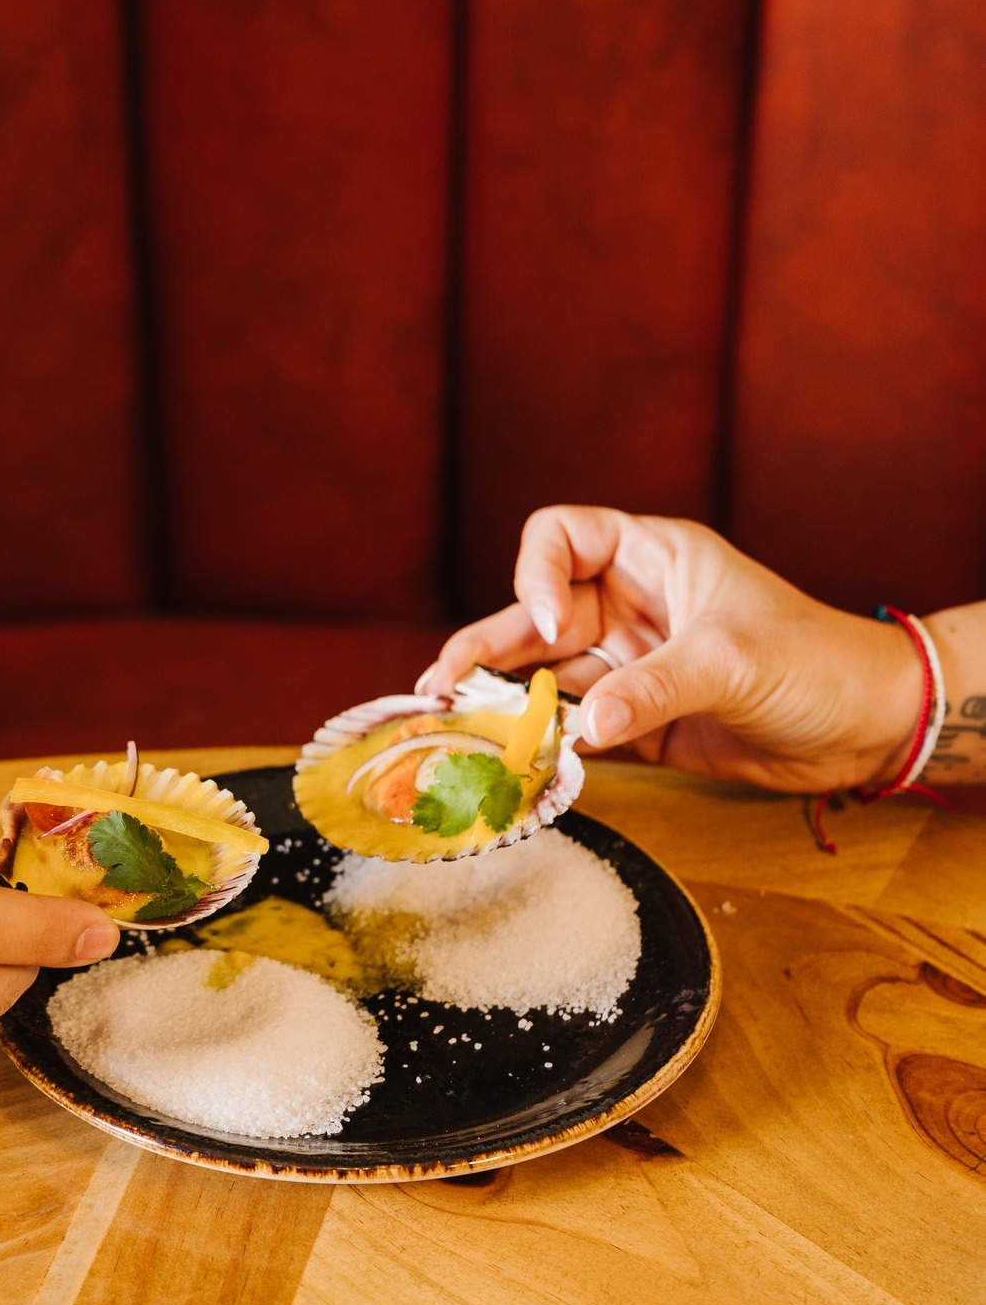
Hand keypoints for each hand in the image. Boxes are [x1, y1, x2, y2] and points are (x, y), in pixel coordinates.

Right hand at [422, 507, 921, 792]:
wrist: (865, 727)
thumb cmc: (817, 662)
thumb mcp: (732, 662)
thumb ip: (653, 689)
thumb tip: (583, 724)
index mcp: (651, 559)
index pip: (561, 538)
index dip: (537, 575)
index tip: (548, 624)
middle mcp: (629, 607)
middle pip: (532, 618)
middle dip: (486, 650)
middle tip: (440, 689)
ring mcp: (629, 666)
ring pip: (546, 679)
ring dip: (504, 707)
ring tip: (456, 734)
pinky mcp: (636, 722)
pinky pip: (574, 729)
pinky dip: (544, 748)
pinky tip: (512, 766)